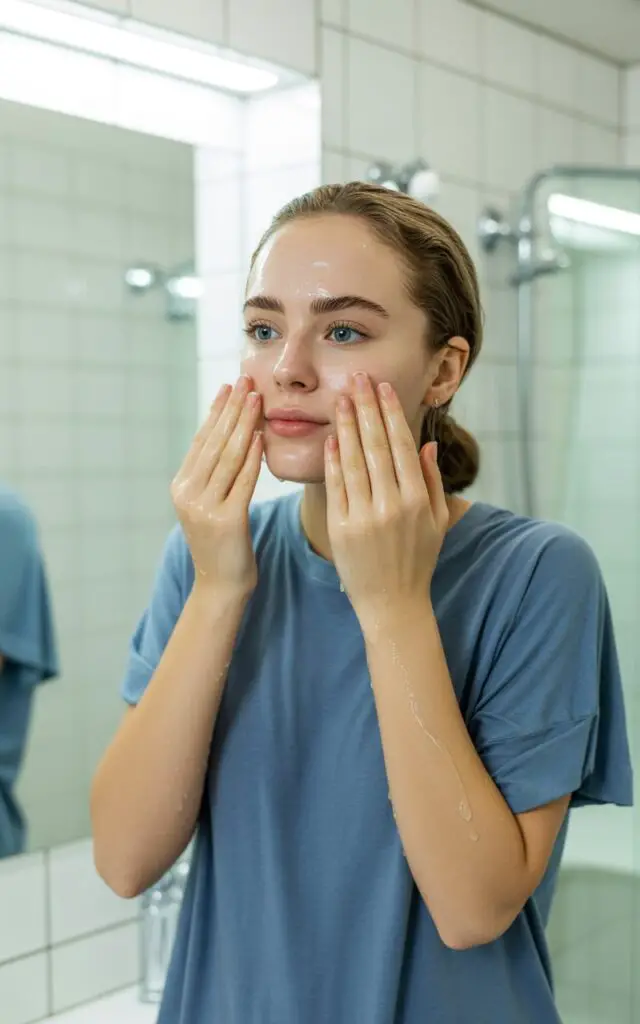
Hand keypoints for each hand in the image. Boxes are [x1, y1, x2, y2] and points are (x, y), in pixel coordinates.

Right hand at [171, 375, 262, 595]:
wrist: (221, 587)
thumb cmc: (224, 545)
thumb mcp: (211, 505)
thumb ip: (215, 476)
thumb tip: (231, 437)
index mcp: (181, 487)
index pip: (202, 440)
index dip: (217, 411)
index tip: (230, 385)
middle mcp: (187, 494)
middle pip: (214, 442)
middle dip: (231, 408)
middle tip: (245, 380)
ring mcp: (204, 507)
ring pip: (228, 457)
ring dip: (243, 424)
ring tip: (255, 398)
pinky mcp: (226, 520)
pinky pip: (242, 481)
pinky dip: (252, 456)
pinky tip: (261, 436)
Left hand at [324, 373, 447, 629]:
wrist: (392, 603)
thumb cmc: (417, 560)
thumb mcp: (436, 521)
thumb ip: (433, 481)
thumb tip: (427, 444)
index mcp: (418, 499)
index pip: (401, 445)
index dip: (390, 413)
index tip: (382, 387)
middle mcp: (392, 505)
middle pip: (376, 445)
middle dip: (366, 407)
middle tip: (357, 378)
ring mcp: (365, 516)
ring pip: (353, 461)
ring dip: (346, 426)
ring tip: (341, 398)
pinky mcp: (342, 528)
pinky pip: (336, 486)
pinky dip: (333, 460)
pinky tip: (330, 437)